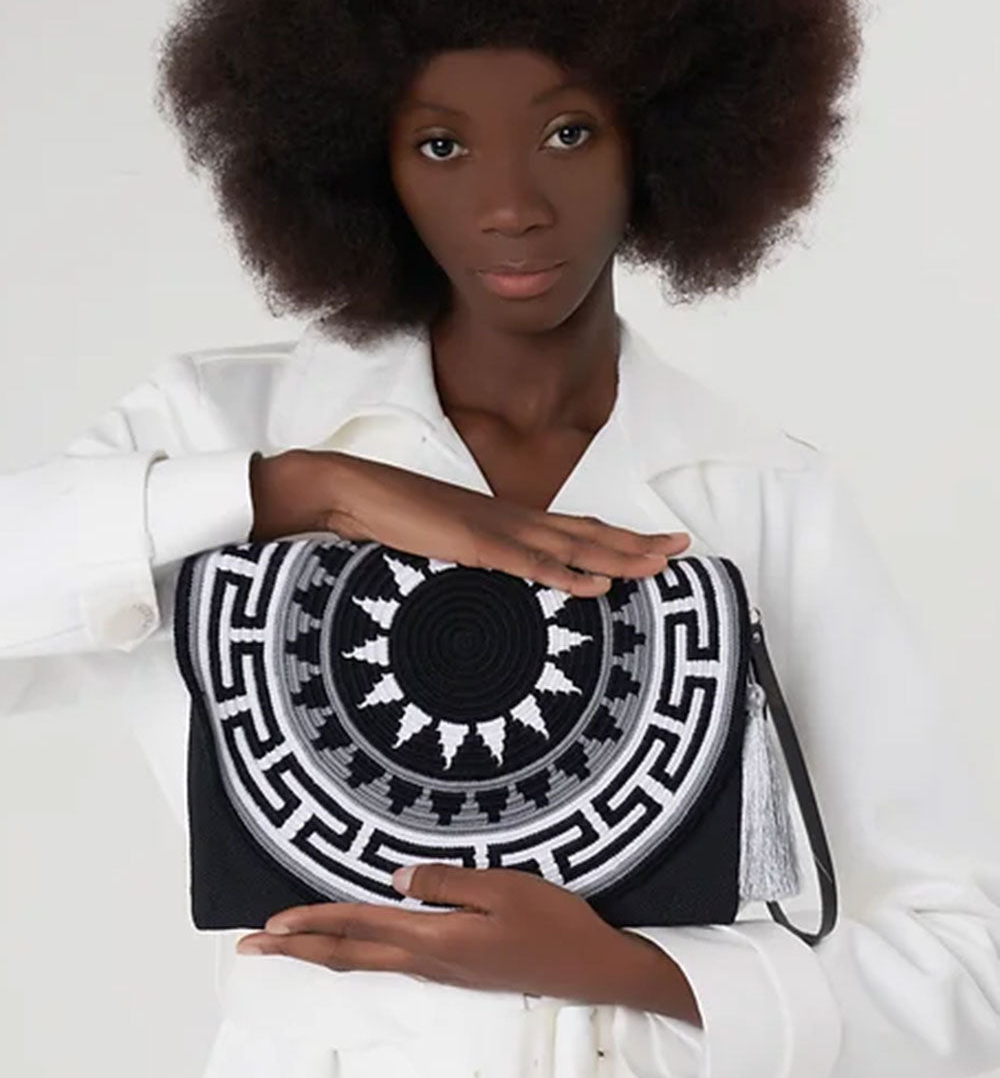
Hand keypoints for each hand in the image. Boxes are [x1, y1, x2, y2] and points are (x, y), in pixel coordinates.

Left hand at [234, 864, 697, 1019]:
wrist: (593, 969)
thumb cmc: (554, 923)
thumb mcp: (504, 888)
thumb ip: (445, 883)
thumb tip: (393, 879)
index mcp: (434, 938)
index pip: (358, 925)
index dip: (311, 922)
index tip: (268, 923)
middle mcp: (428, 959)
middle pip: (348, 955)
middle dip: (296, 948)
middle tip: (251, 945)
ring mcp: (442, 968)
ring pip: (365, 960)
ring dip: (321, 950)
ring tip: (289, 943)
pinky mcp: (456, 966)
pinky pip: (390, 959)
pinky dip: (356, 950)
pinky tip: (355, 942)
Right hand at [250, 448, 689, 596]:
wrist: (349, 491)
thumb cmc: (391, 518)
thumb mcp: (440, 545)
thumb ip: (470, 561)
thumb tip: (490, 585)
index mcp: (505, 522)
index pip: (574, 530)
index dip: (617, 539)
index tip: (654, 546)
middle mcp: (511, 521)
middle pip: (588, 533)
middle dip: (638, 543)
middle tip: (683, 548)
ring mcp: (496, 531)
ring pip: (573, 546)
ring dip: (620, 556)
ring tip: (662, 565)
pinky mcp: (474, 545)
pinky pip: (531, 564)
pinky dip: (570, 575)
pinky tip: (600, 586)